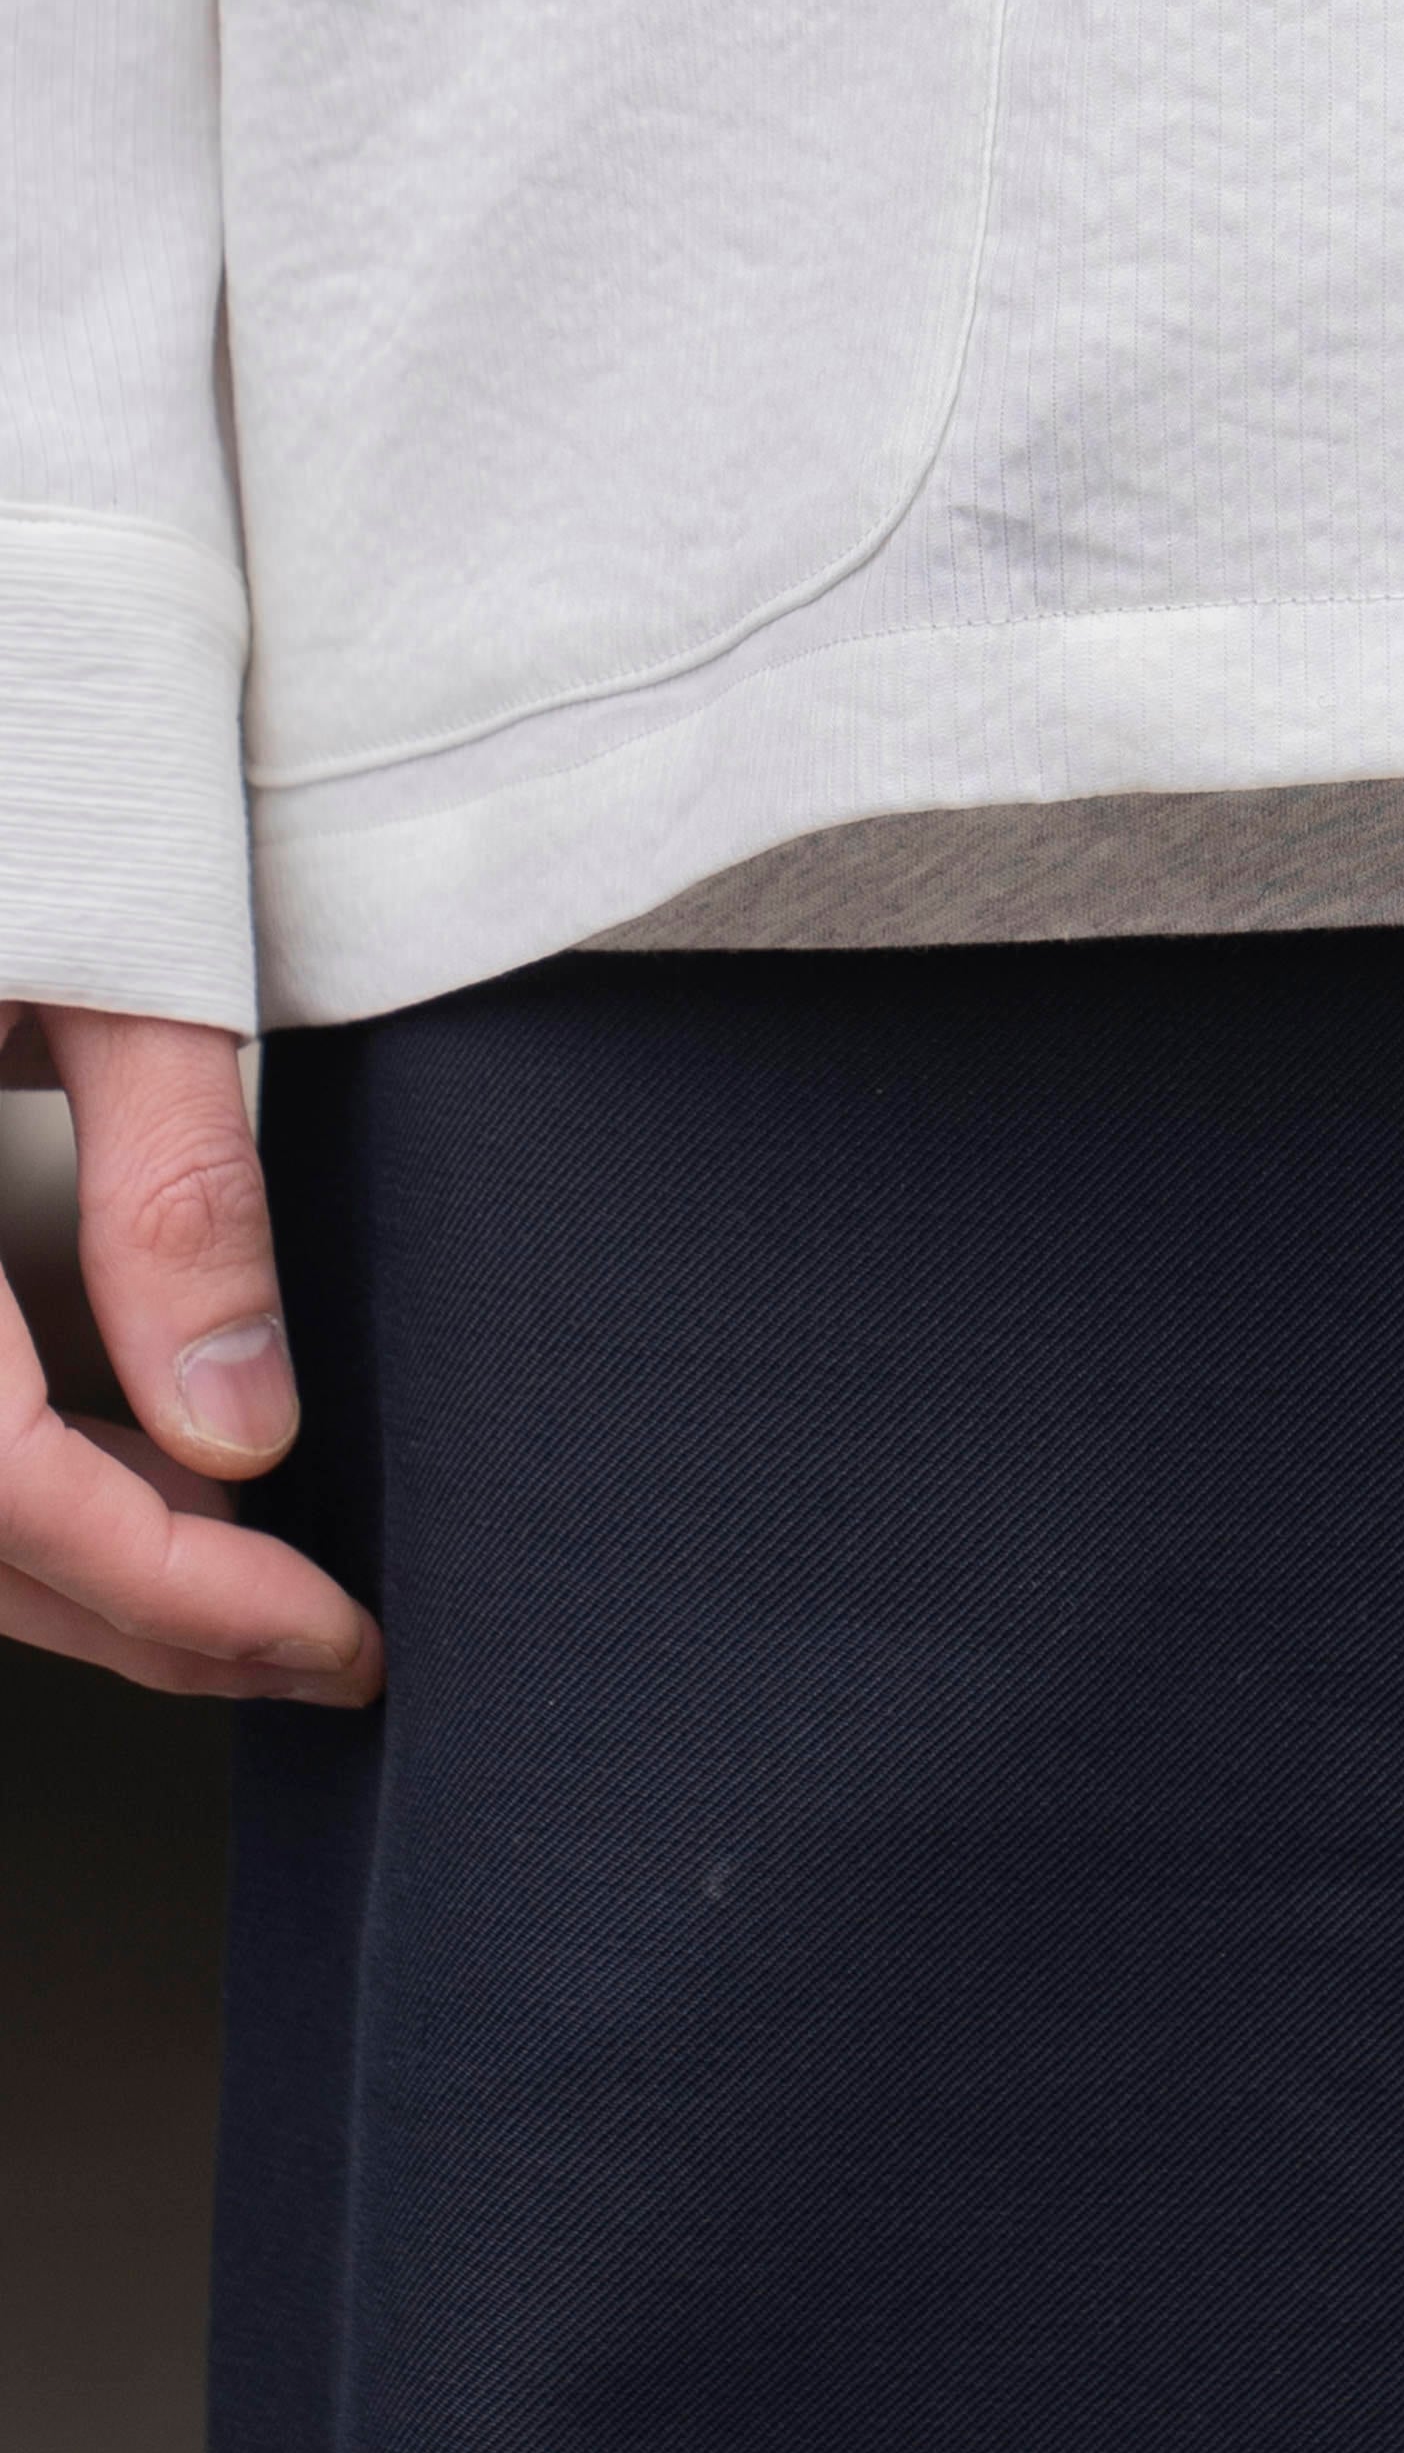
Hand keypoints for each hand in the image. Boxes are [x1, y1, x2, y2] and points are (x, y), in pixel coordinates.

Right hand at [0, 1003, 380, 1702]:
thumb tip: (243, 1416)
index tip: (322, 1633)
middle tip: (324, 1657)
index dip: (165, 1586)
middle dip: (145, 1619)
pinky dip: (41, 1477)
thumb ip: (177, 1186)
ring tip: (271, 1592)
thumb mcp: (130, 970)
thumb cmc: (24, 795)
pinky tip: (166, 1475)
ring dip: (94, 1565)